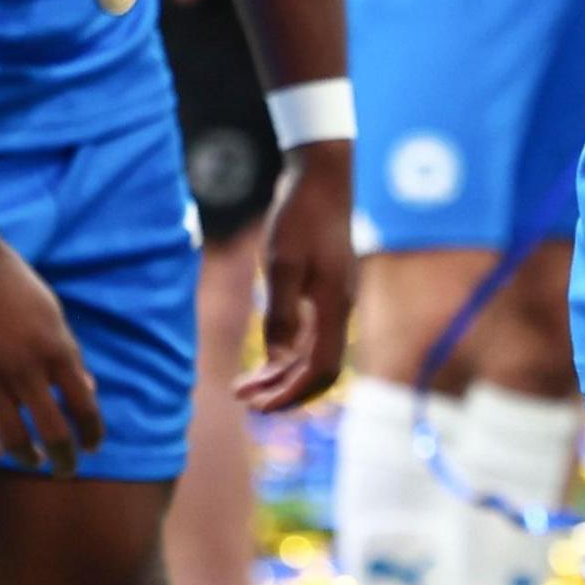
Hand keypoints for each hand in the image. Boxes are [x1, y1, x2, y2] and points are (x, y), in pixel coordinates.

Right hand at [0, 229, 100, 471]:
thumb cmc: (13, 284)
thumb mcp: (51, 315)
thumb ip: (68, 355)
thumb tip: (87, 392)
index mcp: (57, 348)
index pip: (84, 405)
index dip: (91, 433)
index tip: (92, 448)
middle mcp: (26, 366)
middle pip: (52, 429)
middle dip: (64, 458)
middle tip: (66, 471)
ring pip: (12, 435)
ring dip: (27, 457)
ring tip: (33, 463)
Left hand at [241, 142, 355, 411]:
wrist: (321, 179)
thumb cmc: (300, 216)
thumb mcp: (281, 264)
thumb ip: (280, 313)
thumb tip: (277, 359)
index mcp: (334, 306)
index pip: (321, 370)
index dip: (291, 395)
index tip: (257, 406)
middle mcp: (340, 309)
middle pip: (320, 370)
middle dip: (283, 391)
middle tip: (243, 400)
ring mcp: (336, 300)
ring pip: (315, 356)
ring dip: (282, 376)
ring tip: (246, 385)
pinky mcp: (327, 291)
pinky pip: (312, 337)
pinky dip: (288, 354)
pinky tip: (266, 356)